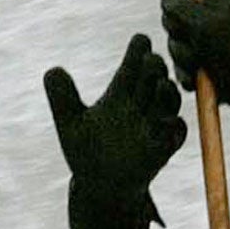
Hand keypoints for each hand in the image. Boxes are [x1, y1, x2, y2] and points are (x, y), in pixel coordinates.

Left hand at [43, 33, 188, 228]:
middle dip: (154, 67)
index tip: (140, 41)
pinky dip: (175, 125)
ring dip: (167, 91)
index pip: (133, 64)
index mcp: (120, 92)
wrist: (101, 187)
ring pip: (170, 99)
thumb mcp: (69, 124)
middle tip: (149, 62)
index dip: (138, 50)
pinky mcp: (164, 147)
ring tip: (160, 86)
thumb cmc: (86, 152)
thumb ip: (61, 97)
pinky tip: (168, 122)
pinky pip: (177, 132)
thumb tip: (52, 70)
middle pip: (154, 76)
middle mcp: (140, 104)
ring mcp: (154, 124)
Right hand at [159, 0, 229, 121]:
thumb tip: (169, 1)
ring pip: (173, 33)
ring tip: (202, 65)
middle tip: (192, 39)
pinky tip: (200, 80)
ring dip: (182, 53)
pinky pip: (178, 58)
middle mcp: (212, 8)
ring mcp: (206, 33)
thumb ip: (182, 6)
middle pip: (174, 1)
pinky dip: (186, 71)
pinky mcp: (202, 56)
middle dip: (174, 23)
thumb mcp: (206, 25)